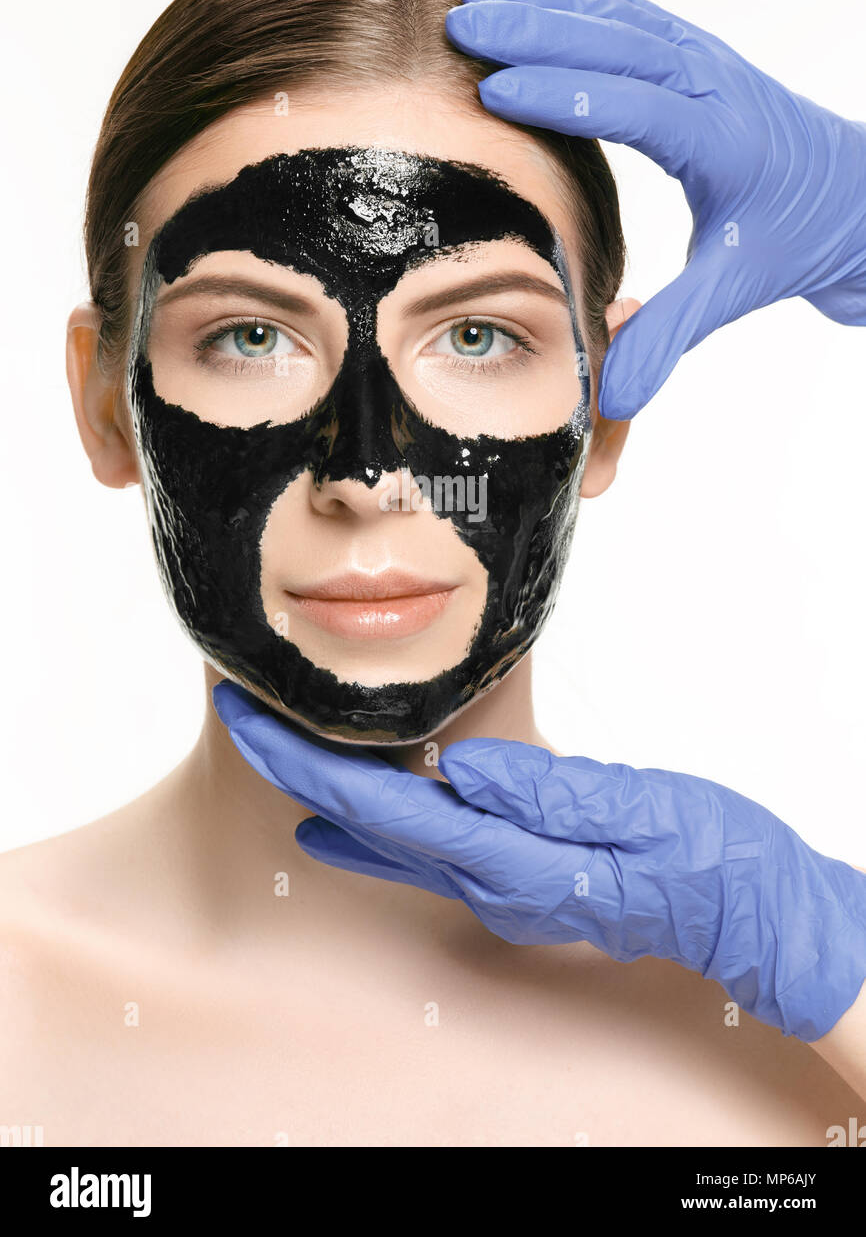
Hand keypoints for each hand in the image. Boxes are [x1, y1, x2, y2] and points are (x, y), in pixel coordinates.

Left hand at [213, 680, 865, 1042]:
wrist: (757, 917)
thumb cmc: (715, 861)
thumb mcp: (646, 814)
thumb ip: (553, 795)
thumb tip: (461, 772)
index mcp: (516, 866)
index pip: (383, 808)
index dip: (305, 763)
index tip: (248, 718)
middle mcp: (494, 885)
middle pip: (366, 821)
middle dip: (295, 769)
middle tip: (239, 711)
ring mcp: (505, 887)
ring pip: (388, 835)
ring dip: (326, 788)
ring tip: (276, 741)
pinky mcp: (522, 873)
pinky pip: (424, 843)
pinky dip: (373, 817)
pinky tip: (345, 809)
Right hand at [445, 0, 865, 418]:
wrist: (854, 197)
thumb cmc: (793, 239)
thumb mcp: (733, 290)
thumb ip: (670, 337)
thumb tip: (613, 396)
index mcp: (722, 142)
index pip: (637, 106)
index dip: (565, 95)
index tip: (494, 90)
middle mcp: (714, 85)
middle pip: (621, 40)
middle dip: (539, 28)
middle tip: (464, 26)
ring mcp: (704, 60)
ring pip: (620, 15)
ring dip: (548, 1)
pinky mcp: (692, 53)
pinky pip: (628, 11)